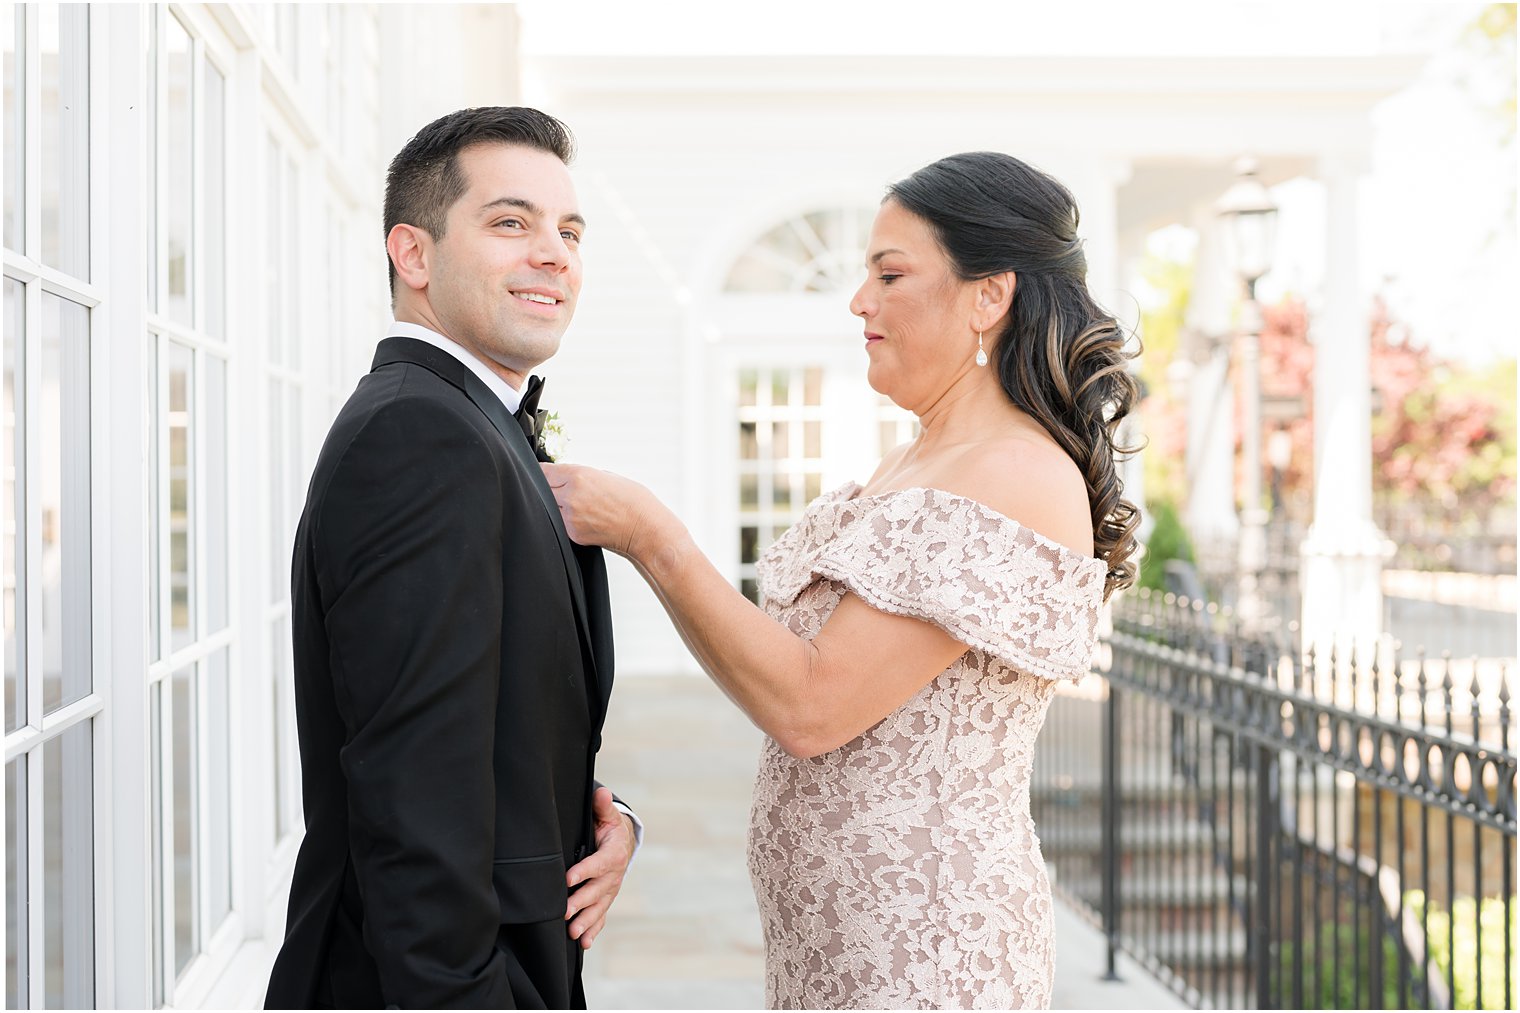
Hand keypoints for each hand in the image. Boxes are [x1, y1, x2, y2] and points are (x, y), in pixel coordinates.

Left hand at [541, 462, 675, 564]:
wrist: (645, 528)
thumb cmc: (633, 501)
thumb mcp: (606, 476)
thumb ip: (582, 476)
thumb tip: (567, 478)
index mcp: (579, 476)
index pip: (545, 471)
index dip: (544, 472)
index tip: (545, 473)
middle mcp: (571, 496)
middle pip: (544, 489)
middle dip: (551, 488)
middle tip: (564, 489)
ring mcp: (570, 517)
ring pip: (551, 507)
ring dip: (557, 504)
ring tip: (578, 504)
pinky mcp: (573, 533)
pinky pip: (561, 523)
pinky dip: (567, 519)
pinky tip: (584, 517)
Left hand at [564, 787, 635, 949]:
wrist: (624, 844)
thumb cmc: (610, 829)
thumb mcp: (607, 816)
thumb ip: (603, 806)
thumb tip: (602, 792)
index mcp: (613, 855)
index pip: (597, 864)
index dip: (584, 871)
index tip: (568, 879)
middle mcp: (613, 876)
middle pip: (596, 891)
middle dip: (580, 903)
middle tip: (565, 912)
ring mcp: (610, 891)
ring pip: (598, 908)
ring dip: (586, 922)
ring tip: (573, 933)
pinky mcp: (605, 900)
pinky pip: (601, 917)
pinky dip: (593, 930)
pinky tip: (583, 943)